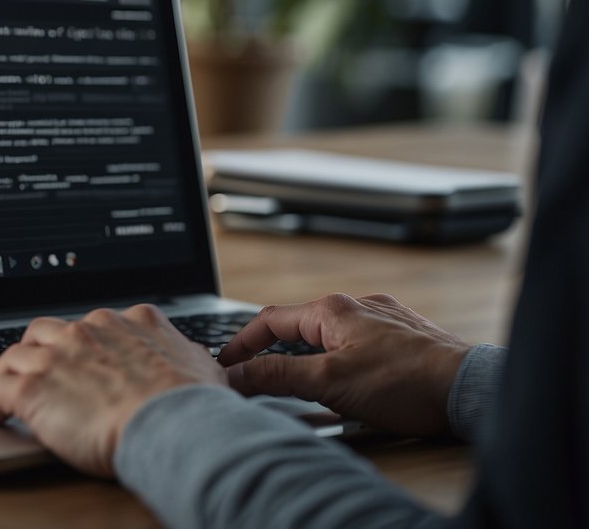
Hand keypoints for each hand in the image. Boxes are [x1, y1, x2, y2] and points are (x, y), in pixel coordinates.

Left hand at [0, 304, 226, 477]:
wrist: (174, 424)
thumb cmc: (192, 405)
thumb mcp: (201, 366)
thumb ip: (186, 355)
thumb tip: (193, 358)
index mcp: (128, 322)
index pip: (94, 324)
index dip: (82, 344)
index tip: (79, 359)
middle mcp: (89, 330)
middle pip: (48, 330)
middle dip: (39, 349)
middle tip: (39, 372)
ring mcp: (57, 356)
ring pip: (16, 355)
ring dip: (8, 373)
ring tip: (6, 391)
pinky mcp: (32, 387)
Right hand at [217, 293, 470, 437]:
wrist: (472, 390)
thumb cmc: (406, 383)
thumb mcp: (328, 383)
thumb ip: (276, 376)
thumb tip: (235, 375)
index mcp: (333, 310)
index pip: (269, 320)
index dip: (241, 344)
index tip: (225, 365)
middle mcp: (358, 306)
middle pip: (300, 326)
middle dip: (275, 351)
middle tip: (258, 376)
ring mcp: (385, 320)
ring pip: (331, 335)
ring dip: (310, 357)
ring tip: (303, 383)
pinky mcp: (406, 338)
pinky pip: (360, 344)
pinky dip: (342, 360)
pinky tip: (351, 382)